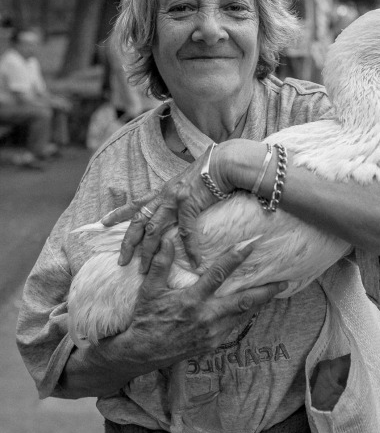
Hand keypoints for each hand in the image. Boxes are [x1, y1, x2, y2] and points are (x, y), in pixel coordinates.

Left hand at [101, 140, 266, 271]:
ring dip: (148, 252)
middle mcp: (164, 195)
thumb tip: (180, 207)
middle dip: (128, 243)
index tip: (103, 223)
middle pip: (139, 221)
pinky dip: (191, 248)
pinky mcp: (190, 203)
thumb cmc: (210, 172)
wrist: (224, 163)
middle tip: (121, 262)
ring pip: (154, 230)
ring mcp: (175, 199)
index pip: (136, 203)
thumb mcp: (188, 184)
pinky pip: (187, 231)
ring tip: (145, 270)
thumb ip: (180, 197)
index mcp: (163, 191)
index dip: (118, 213)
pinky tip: (195, 261)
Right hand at [123, 236, 286, 365]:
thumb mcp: (149, 290)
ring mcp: (212, 333)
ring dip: (259, 303)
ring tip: (274, 292)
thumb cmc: (146, 318)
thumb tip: (168, 240)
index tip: (251, 245)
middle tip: (284, 282)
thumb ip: (160, 264)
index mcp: (192, 300)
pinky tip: (252, 308)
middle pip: (244, 301)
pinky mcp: (213, 344)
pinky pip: (234, 326)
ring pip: (243, 315)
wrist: (143, 352)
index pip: (219, 274)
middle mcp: (207, 317)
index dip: (236, 258)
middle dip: (266, 291)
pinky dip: (245, 315)